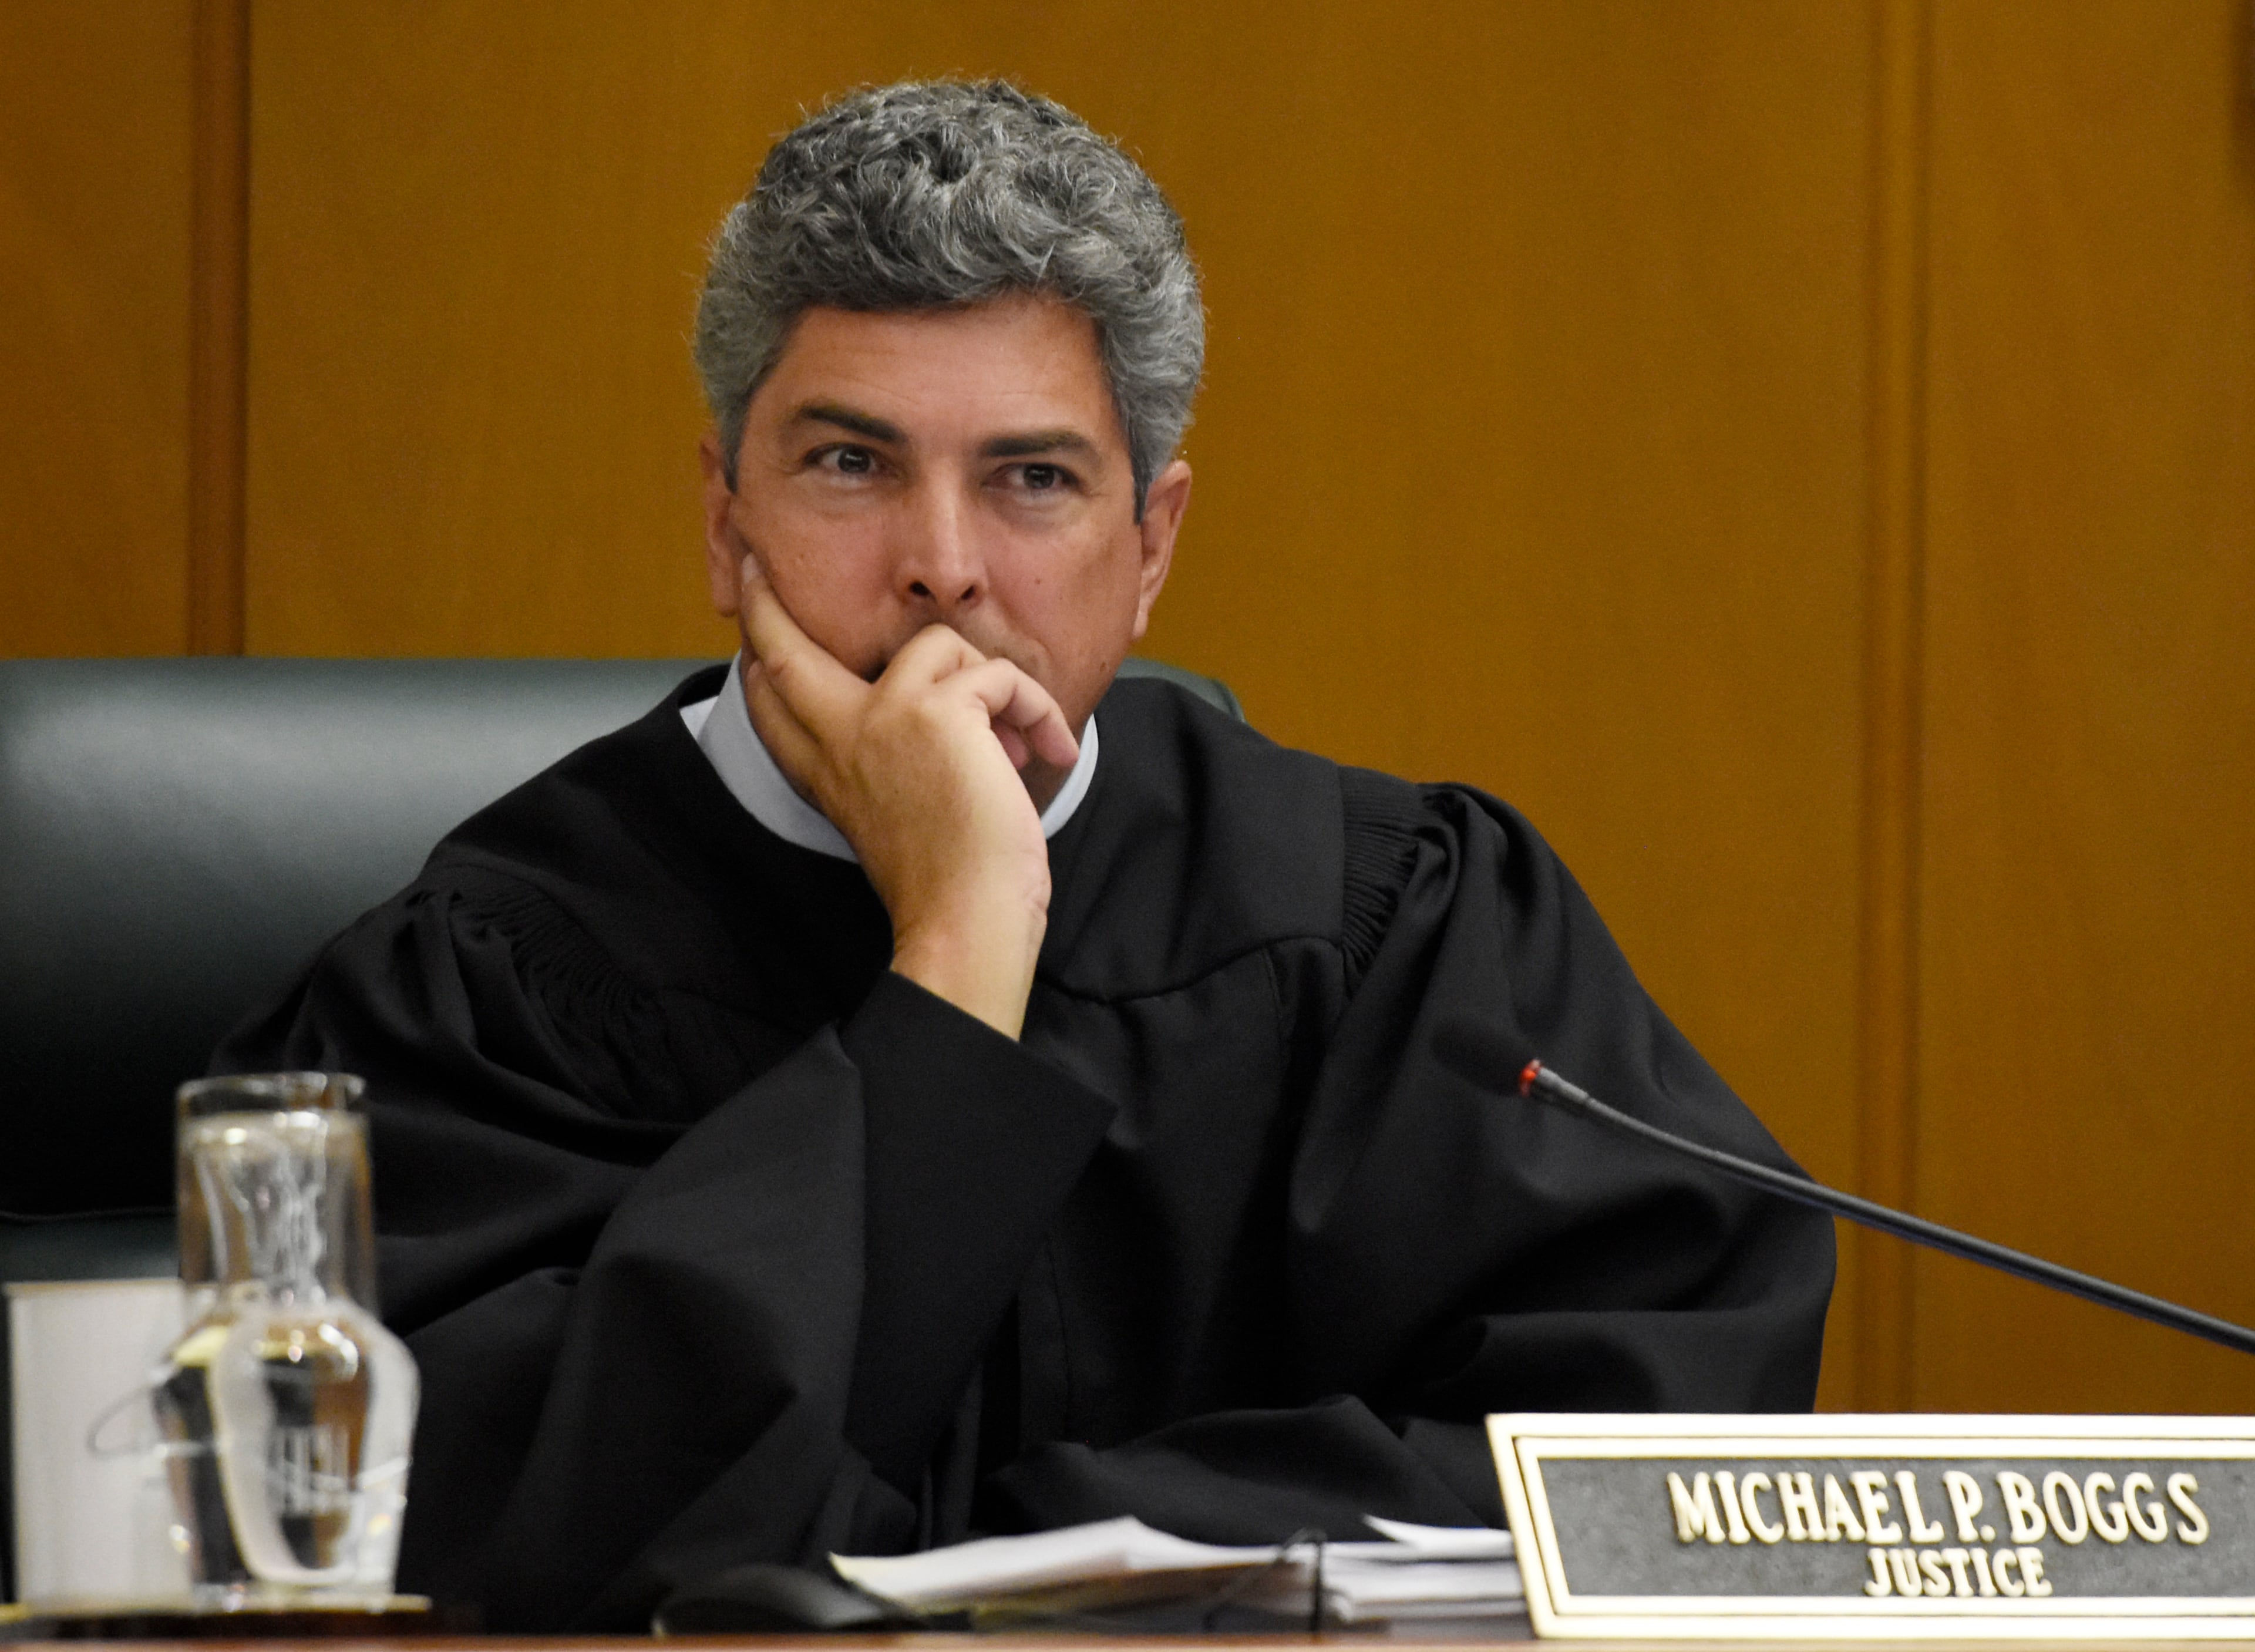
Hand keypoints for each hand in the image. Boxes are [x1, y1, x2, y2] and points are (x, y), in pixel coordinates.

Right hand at [734, 559, 1078, 1038]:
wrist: (965, 922)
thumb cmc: (950, 886)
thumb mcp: (902, 817)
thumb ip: (898, 764)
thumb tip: (963, 707)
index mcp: (828, 771)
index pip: (773, 704)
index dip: (760, 662)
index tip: (749, 637)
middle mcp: (842, 737)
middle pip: (784, 652)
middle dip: (768, 605)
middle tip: (757, 567)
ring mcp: (884, 716)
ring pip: (938, 645)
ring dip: (994, 687)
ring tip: (1018, 742)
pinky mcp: (939, 712)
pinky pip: (1000, 677)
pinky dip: (1036, 710)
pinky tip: (1048, 752)